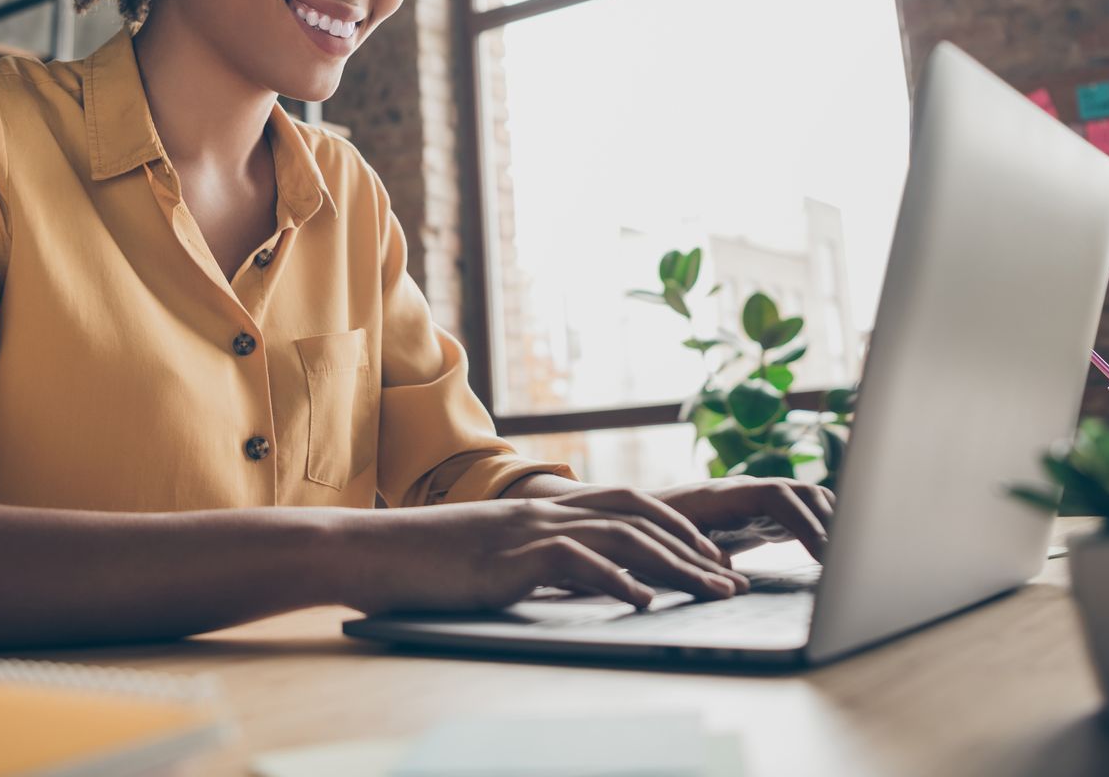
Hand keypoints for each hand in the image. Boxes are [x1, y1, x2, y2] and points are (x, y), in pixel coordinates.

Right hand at [340, 492, 748, 616]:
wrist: (375, 551)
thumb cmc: (429, 561)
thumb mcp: (495, 556)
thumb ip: (538, 560)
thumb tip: (579, 582)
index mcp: (546, 507)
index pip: (630, 504)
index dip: (678, 527)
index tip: (713, 557)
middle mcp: (546, 510)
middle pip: (641, 519)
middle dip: (694, 549)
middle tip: (733, 581)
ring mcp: (530, 530)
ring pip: (623, 538)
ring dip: (675, 568)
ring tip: (711, 594)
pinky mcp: (512, 558)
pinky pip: (577, 564)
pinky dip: (617, 582)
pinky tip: (644, 603)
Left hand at [649, 476, 836, 559]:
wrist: (640, 518)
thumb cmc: (650, 533)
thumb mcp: (668, 546)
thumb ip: (697, 557)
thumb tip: (728, 571)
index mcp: (724, 496)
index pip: (776, 495)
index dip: (803, 521)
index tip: (823, 552)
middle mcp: (747, 491)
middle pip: (801, 492)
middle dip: (830, 522)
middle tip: (848, 561)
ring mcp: (759, 501)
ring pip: (808, 499)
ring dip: (832, 522)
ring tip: (849, 558)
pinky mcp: (765, 517)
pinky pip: (803, 513)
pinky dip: (824, 527)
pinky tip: (835, 555)